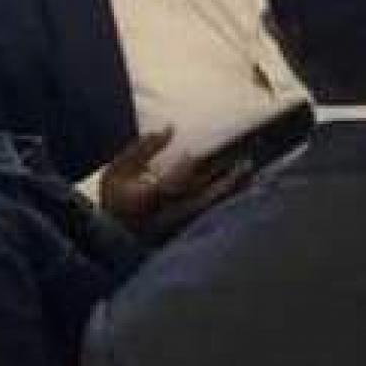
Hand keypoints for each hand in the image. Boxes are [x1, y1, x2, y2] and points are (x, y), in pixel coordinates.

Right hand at [100, 128, 251, 242]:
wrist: (114, 237)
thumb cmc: (115, 198)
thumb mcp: (118, 171)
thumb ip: (141, 149)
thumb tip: (169, 128)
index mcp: (141, 203)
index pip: (166, 189)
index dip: (179, 173)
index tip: (191, 155)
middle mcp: (162, 218)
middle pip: (198, 203)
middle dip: (223, 184)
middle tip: (245, 164)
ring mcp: (176, 228)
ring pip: (209, 210)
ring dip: (231, 191)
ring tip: (250, 171)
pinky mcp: (186, 232)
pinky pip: (211, 214)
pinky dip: (228, 199)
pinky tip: (244, 184)